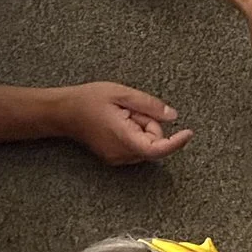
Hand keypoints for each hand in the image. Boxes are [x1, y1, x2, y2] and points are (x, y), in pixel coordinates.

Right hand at [58, 83, 192, 165]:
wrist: (64, 111)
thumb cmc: (89, 100)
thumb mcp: (121, 93)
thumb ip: (148, 105)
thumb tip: (172, 116)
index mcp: (124, 138)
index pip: (157, 149)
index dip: (176, 143)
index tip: (188, 132)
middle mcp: (121, 154)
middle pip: (152, 143)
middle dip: (149, 124)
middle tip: (129, 110)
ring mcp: (117, 158)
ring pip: (145, 144)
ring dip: (140, 128)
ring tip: (120, 115)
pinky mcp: (114, 157)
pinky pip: (135, 146)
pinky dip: (133, 133)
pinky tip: (117, 122)